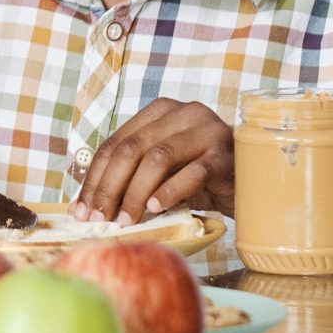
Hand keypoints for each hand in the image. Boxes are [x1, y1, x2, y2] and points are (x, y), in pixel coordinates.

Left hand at [73, 99, 232, 223]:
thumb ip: (134, 174)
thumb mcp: (164, 170)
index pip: (116, 142)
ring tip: (124, 220)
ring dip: (135, 193)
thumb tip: (91, 205)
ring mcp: (205, 131)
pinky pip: (191, 173)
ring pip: (157, 158)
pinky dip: (168, 192)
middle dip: (109, 187)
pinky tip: (155, 209)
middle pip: (132, 149)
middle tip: (98, 218)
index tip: (80, 209)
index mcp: (160, 112)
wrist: (252, 182)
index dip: (95, 176)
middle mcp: (182, 113)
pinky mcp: (224, 155)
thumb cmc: (203, 177)